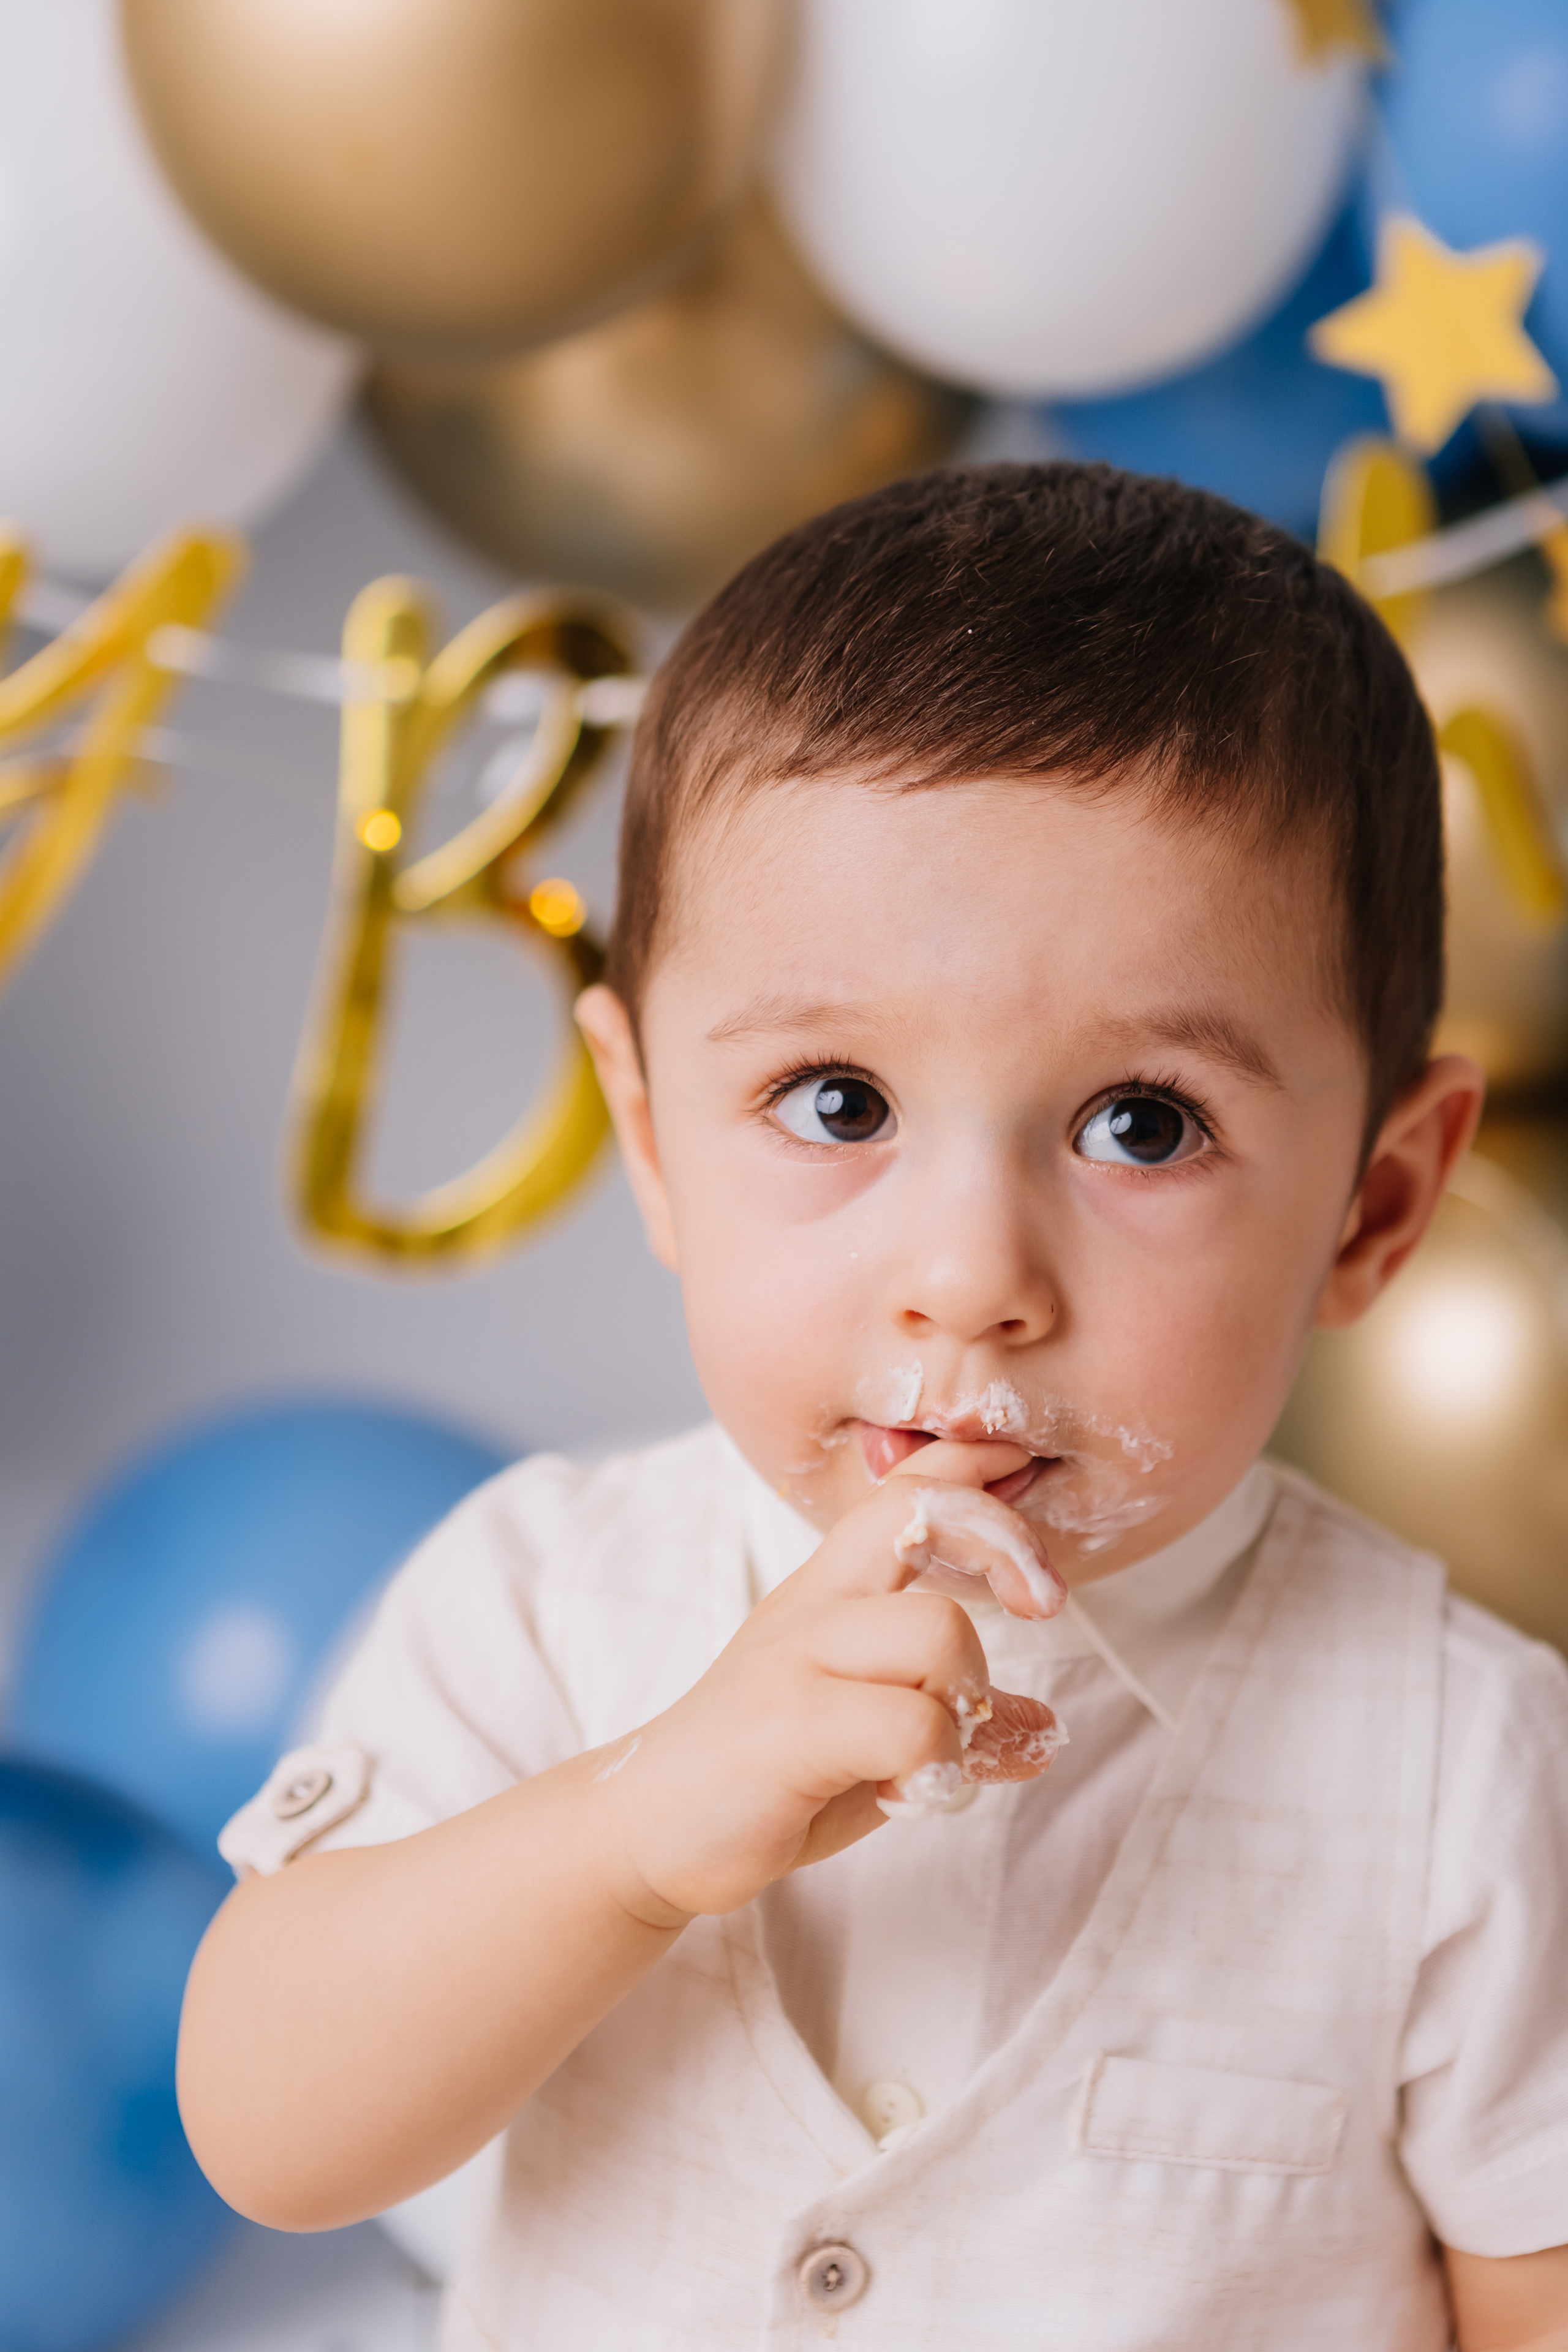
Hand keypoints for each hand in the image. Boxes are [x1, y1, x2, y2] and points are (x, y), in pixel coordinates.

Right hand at [594, 1439, 1066, 1925]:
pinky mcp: (788, 1727)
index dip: (968, 1463)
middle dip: (1006, 1549)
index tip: (1023, 1462)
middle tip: (1042, 1605)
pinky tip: (914, 1793)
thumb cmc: (768, 1773)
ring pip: (937, 1633)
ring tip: (941, 1753)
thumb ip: (949, 1716)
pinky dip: (939, 1766)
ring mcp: (796, 1659)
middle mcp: (812, 1604)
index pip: (901, 1488)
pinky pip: (912, 1726)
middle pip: (923, 1518)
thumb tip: (1040, 1735)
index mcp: (829, 1588)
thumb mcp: (869, 1726)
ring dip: (965, 1698)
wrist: (650, 1829)